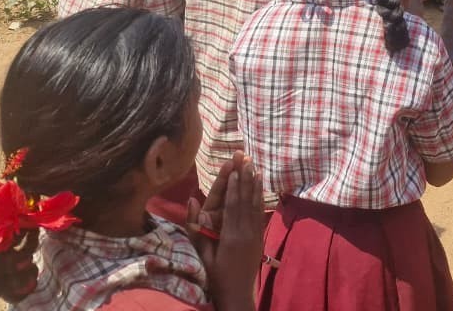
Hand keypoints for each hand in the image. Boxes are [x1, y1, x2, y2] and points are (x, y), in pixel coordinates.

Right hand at [188, 153, 264, 305]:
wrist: (238, 294)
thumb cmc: (216, 276)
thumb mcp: (204, 255)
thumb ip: (197, 230)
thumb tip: (192, 203)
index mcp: (231, 236)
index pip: (233, 205)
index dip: (234, 185)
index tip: (234, 168)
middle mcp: (246, 232)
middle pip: (246, 200)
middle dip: (246, 178)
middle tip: (245, 158)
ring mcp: (256, 234)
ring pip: (256, 204)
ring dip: (255, 184)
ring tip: (255, 166)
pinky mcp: (260, 237)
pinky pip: (260, 213)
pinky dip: (260, 198)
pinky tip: (260, 187)